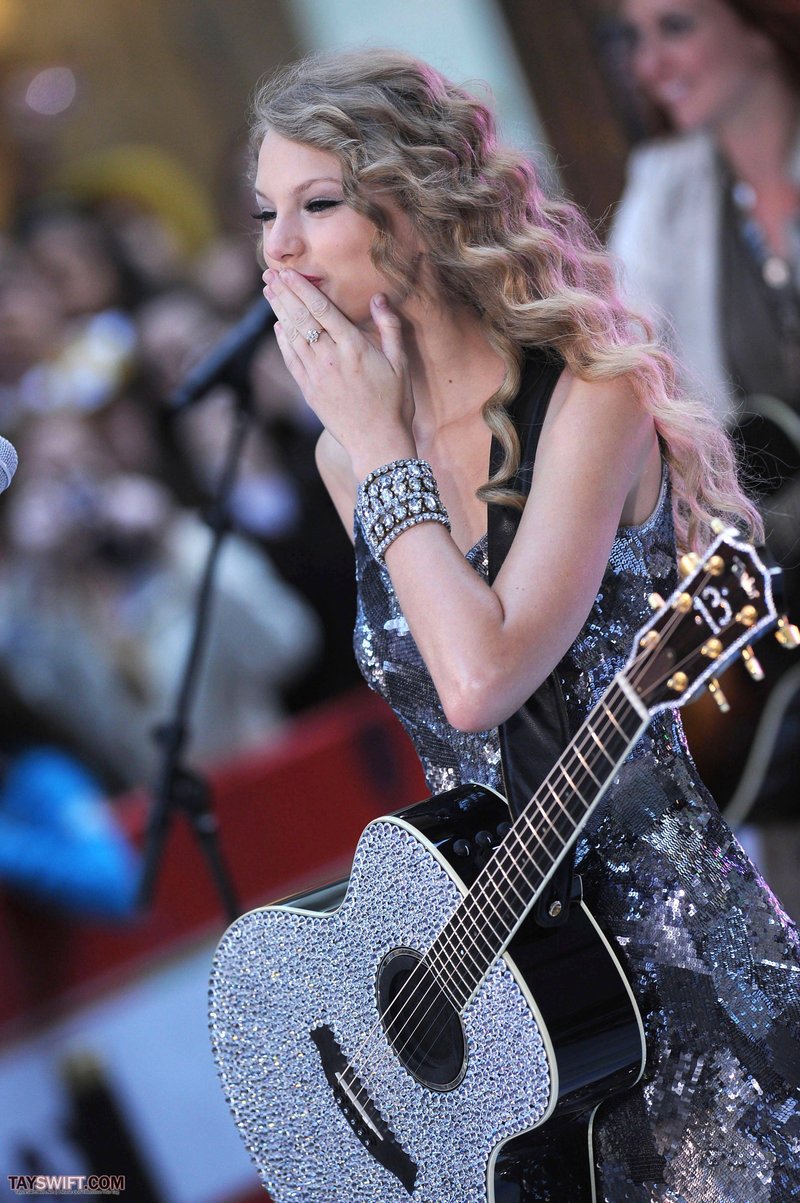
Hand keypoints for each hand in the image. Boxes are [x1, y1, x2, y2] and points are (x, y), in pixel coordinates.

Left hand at [264, 267, 415, 476]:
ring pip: (292, 336)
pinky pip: (291, 360)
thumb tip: (379, 297)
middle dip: (284, 294)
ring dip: (278, 312)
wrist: (377, 444)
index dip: (302, 288)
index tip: (288, 273)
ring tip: (268, 292)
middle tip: (269, 275)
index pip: (322, 309)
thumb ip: (390, 327)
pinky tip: (278, 327)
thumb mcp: (400, 363)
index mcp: (354, 347)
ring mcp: (317, 376)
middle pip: (302, 319)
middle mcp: (331, 358)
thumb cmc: (395, 404)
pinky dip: (283, 341)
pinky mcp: (309, 391)